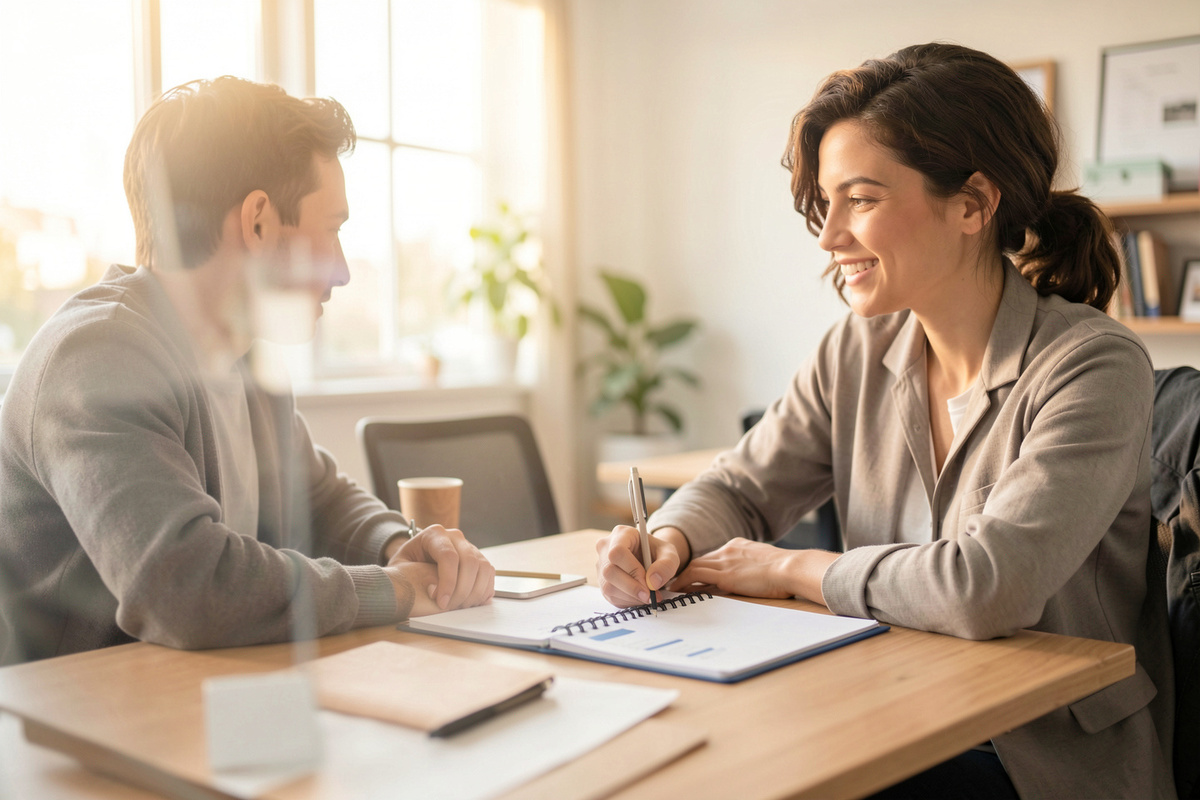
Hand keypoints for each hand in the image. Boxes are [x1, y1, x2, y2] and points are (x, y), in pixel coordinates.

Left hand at [384, 525, 494, 614]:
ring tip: (460, 606)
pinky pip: (489, 573)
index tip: (441, 603)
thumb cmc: (405, 564)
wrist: (414, 558)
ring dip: (475, 592)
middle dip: (462, 590)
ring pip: (483, 568)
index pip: (449, 556)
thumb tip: (430, 589)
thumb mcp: (399, 567)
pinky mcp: (478, 558)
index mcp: (434, 534)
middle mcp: (455, 537)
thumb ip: (411, 575)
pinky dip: (484, 590)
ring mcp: (469, 546)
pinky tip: (471, 602)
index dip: (448, 582)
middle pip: (470, 562)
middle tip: (451, 607)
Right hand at [595, 525, 686, 606]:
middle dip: (632, 587)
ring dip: (630, 596)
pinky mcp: (602, 582)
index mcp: (621, 534)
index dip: (632, 570)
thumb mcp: (670, 554)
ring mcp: (601, 565)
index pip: (617, 552)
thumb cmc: (658, 553)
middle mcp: (606, 548)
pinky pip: (610, 596)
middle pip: (609, 571)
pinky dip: (627, 601)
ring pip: (608, 586)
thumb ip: (666, 565)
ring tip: (649, 597)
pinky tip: (640, 597)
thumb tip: (653, 582)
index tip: (649, 583)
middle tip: (650, 596)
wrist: (651, 559)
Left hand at [672, 538, 836, 603]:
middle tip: (675, 583)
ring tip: (671, 588)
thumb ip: (752, 568)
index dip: (701, 566)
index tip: (693, 576)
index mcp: (739, 546)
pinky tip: (677, 591)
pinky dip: (684, 583)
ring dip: (681, 578)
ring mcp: (726, 562)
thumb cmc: (786, 571)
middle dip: (687, 571)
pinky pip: (697, 577)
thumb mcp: (765, 564)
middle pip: (700, 560)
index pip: (713, 556)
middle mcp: (728, 550)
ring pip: (694, 567)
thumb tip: (749, 579)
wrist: (791, 568)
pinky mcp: (725, 576)